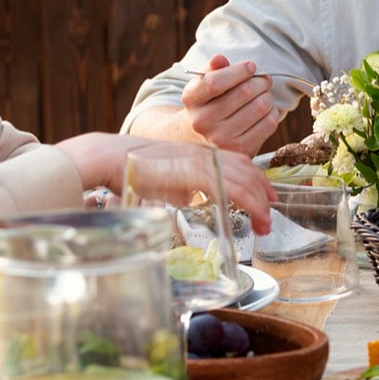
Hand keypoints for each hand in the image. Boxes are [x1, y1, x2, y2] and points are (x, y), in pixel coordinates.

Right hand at [53, 133, 276, 234]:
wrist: (108, 157)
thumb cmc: (130, 170)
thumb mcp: (166, 178)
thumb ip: (183, 186)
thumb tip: (190, 198)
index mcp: (199, 153)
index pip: (239, 162)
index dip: (258, 181)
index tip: (268, 198)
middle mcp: (204, 153)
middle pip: (247, 169)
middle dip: (264, 195)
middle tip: (269, 218)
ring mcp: (200, 160)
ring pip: (244, 179)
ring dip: (259, 204)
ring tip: (264, 225)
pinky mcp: (194, 172)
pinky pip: (230, 186)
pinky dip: (247, 202)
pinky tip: (253, 216)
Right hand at [183, 54, 283, 155]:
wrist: (205, 139)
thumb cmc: (210, 104)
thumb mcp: (205, 85)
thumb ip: (213, 69)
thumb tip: (220, 59)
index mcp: (191, 99)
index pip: (216, 82)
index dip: (239, 71)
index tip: (251, 67)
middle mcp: (202, 121)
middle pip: (244, 92)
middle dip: (260, 81)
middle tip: (264, 80)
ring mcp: (221, 138)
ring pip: (260, 107)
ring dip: (268, 96)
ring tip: (265, 95)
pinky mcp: (240, 150)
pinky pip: (269, 124)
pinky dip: (273, 113)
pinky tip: (266, 111)